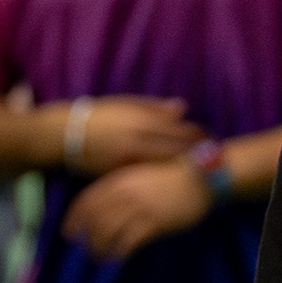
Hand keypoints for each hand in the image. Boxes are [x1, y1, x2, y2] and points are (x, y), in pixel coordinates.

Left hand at [62, 157, 214, 260]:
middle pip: (94, 219)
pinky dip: (119, 252)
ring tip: (100, 258)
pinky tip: (117, 258)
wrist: (199, 177)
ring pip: (108, 231)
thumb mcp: (141, 174)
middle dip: (85, 237)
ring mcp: (139, 208)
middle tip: (84, 250)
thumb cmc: (171, 175)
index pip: (87, 200)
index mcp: (120, 180)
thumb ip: (123, 186)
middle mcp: (125, 193)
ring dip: (100, 248)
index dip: (74, 219)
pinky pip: (129, 241)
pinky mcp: (154, 222)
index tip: (68, 232)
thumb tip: (108, 204)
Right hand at [68, 96, 198, 174]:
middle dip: (197, 154)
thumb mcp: (127, 105)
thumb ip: (155, 108)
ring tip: (198, 169)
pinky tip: (172, 177)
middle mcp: (138, 138)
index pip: (180, 129)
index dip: (198, 136)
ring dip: (183, 166)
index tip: (209, 138)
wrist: (69, 134)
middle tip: (212, 157)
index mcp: (141, 119)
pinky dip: (162, 175)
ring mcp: (130, 158)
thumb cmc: (101, 116)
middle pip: (177, 149)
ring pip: (165, 165)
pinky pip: (147, 175)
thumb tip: (183, 108)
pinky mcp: (121, 172)